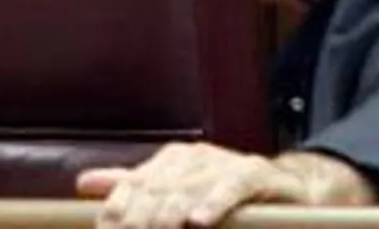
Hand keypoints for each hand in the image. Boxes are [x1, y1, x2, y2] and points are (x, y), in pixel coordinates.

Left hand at [77, 143, 374, 228]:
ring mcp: (225, 163)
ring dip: (171, 212)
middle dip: (140, 218)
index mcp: (172, 161)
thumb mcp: (177, 192)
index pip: (134, 185)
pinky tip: (198, 221)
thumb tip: (86, 184)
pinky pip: (232, 187)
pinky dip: (214, 202)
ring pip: (189, 188)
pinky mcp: (256, 175)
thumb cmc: (227, 195)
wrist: (293, 190)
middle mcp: (195, 157)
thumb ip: (134, 188)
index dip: (117, 212)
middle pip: (157, 188)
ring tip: (160, 228)